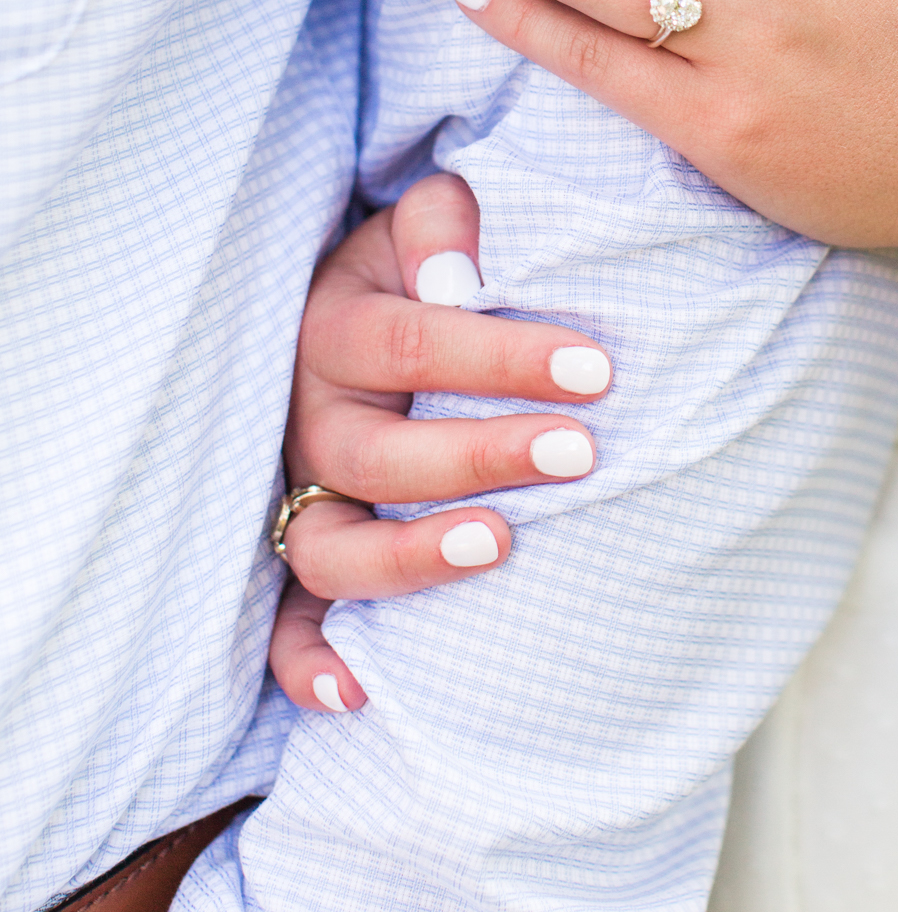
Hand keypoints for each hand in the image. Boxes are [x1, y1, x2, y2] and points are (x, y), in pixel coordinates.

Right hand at [270, 172, 611, 711]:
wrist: (366, 298)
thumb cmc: (425, 262)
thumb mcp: (425, 218)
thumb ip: (444, 223)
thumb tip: (459, 277)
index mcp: (337, 325)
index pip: (416, 342)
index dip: (503, 358)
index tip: (595, 371)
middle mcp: (312, 416)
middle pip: (377, 452)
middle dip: (480, 454)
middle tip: (580, 453)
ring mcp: (303, 493)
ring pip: (329, 546)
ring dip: (410, 557)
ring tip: (501, 547)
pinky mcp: (306, 548)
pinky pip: (288, 626)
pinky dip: (310, 665)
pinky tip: (361, 693)